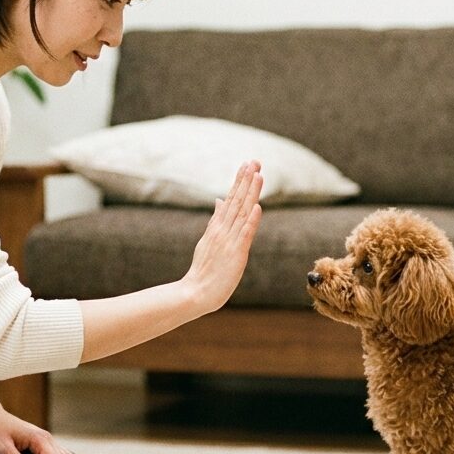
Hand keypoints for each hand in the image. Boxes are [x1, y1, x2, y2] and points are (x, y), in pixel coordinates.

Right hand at [182, 160, 263, 312]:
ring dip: (250, 193)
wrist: (195, 293)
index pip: (230, 199)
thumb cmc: (204, 270)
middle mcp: (222, 230)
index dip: (240, 182)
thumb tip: (220, 199)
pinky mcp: (235, 253)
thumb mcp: (209, 240)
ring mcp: (228, 240)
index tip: (247, 165)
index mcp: (217, 227)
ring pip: (242, 212)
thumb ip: (216, 219)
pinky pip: (245, 234)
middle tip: (254, 161)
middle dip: (246, 180)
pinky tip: (258, 207)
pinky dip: (251, 220)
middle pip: (236, 201)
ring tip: (258, 175)